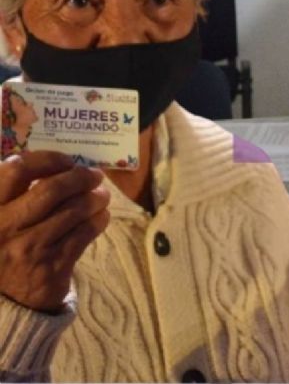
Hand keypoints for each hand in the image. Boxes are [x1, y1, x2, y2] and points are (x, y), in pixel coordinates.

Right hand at [0, 152, 110, 312]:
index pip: (17, 170)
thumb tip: (52, 166)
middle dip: (80, 177)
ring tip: (102, 196)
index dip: (48, 159)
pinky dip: (98, 220)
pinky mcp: (52, 267)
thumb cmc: (1, 251)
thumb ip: (11, 194)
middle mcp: (4, 226)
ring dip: (94, 198)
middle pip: (52, 189)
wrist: (2, 305)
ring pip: (73, 211)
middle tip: (95, 176)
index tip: (67, 160)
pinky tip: (102, 217)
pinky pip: (84, 234)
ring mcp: (29, 247)